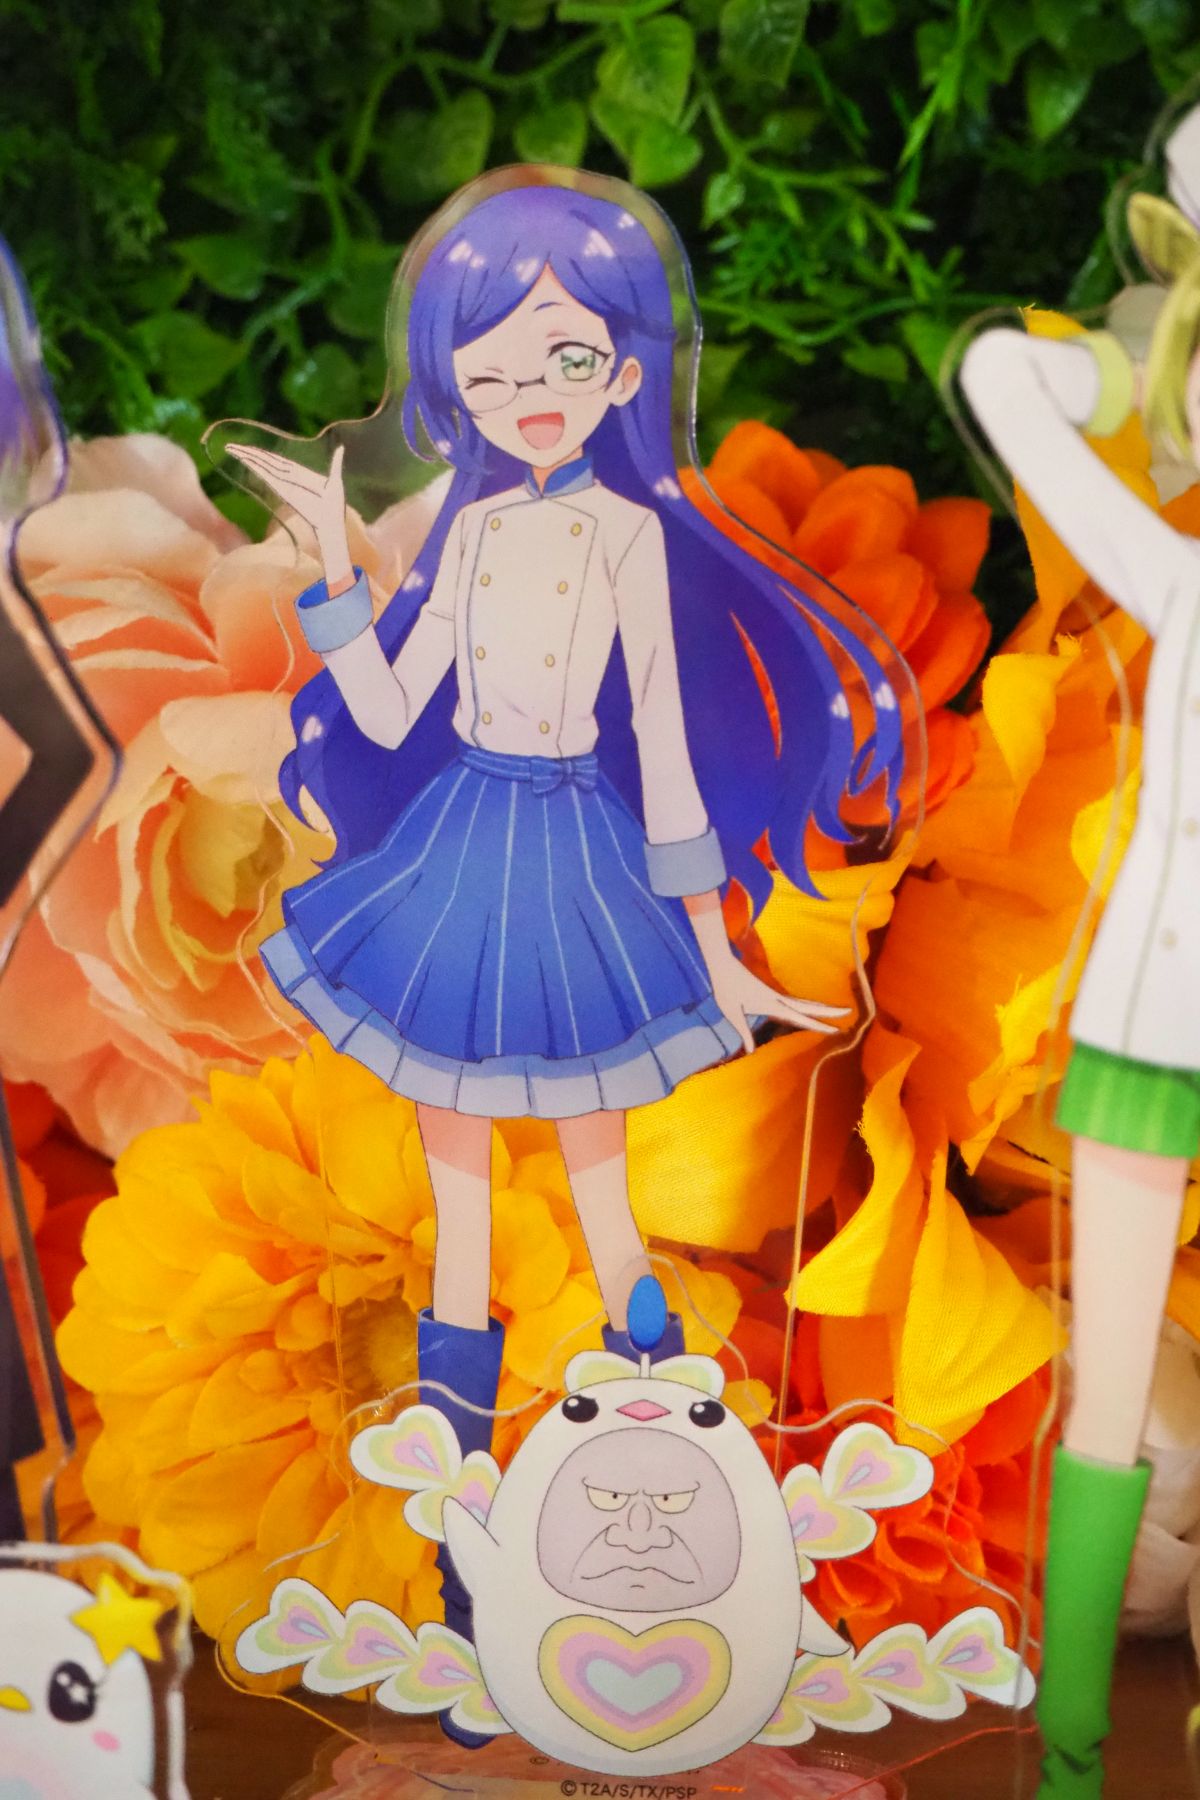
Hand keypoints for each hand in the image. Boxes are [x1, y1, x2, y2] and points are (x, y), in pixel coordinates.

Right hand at [228, 441, 347, 569]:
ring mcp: (285, 484)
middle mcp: (288, 478)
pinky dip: (256, 468)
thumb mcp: (335, 480)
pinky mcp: (284, 490)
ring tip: (231, 449)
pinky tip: (246, 460)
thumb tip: (340, 448)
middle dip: (249, 453)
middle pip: (265, 462)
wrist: (331, 524)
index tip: (249, 448)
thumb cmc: (334, 507)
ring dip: (248, 457)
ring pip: (263, 466)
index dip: (263, 454)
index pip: (277, 461)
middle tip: (230, 446)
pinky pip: (268, 476)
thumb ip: (335, 463)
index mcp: (299, 474)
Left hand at [708, 959, 848, 1053]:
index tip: (835, 1029)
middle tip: (849, 1012)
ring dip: (820, 1007)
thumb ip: (743, 1031)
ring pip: (803, 1002)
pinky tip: (809, 1008)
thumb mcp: (732, 1013)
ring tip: (837, 1010)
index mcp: (772, 1004)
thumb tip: (750, 1051)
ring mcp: (775, 994)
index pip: (800, 1017)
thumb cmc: (726, 989)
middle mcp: (778, 999)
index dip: (818, 1024)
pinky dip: (806, 1005)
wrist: (723, 966)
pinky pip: (793, 1001)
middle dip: (829, 1011)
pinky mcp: (770, 992)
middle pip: (808, 1006)